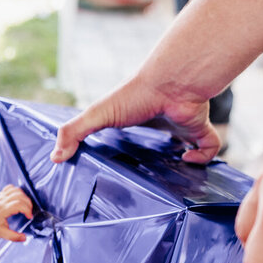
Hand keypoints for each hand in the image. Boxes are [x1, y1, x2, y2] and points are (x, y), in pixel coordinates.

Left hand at [0, 185, 33, 241]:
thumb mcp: (0, 233)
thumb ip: (13, 236)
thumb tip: (24, 238)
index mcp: (2, 210)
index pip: (18, 204)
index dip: (27, 210)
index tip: (29, 216)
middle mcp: (1, 201)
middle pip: (19, 196)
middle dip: (28, 203)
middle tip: (29, 211)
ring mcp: (0, 196)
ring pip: (16, 190)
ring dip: (24, 197)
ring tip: (26, 205)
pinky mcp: (0, 194)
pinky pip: (11, 188)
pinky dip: (18, 191)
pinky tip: (19, 199)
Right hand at [51, 76, 222, 163]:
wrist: (170, 84)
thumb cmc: (132, 96)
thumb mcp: (96, 115)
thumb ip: (73, 133)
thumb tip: (54, 158)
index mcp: (135, 119)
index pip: (128, 136)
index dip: (123, 148)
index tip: (117, 166)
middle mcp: (159, 123)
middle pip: (159, 144)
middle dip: (156, 158)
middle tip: (148, 178)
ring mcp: (180, 125)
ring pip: (187, 146)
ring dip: (183, 159)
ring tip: (172, 175)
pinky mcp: (199, 128)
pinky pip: (208, 146)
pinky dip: (203, 155)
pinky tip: (188, 159)